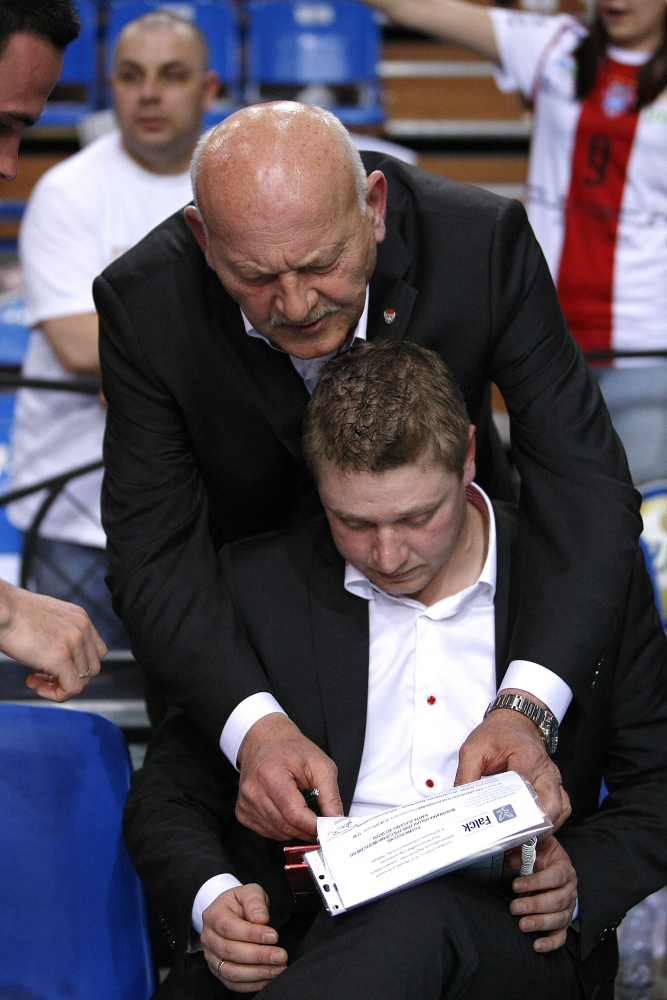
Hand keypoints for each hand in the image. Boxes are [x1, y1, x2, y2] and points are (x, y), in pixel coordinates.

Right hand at [0, 581, 105, 700]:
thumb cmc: (13, 614)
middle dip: (68, 677)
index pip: (96, 652)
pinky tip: (36, 686)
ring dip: (58, 685)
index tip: (54, 667)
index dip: (77, 665)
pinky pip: (72, 688)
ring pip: (83, 680)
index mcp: (80, 618)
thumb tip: (58, 663)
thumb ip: (60, 637)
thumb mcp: (47, 621)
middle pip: (92, 668)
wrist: (0, 608)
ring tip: (35, 679)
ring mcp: (74, 642)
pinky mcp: (61, 657)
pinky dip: (56, 694)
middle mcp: (83, 628)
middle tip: (42, 676)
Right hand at [201, 883, 286, 991]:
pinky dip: (252, 984)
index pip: (229, 928)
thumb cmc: (240, 902)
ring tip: (278, 969)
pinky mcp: (218, 971)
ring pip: (231, 971)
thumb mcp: (249, 892)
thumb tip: (261, 920)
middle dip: (258, 956)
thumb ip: (254, 901)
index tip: (274, 936)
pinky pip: (233, 984)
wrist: (230, 912)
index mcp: (213, 915)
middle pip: (230, 952)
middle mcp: (208, 938)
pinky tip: (269, 978)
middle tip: (280, 956)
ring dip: (257, 973)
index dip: (252, 934)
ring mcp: (211, 957)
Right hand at [236, 713, 343, 839]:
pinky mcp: (242, 810)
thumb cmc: (291, 750)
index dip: (314, 826)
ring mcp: (245, 802)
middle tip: (321, 825)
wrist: (266, 740)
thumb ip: (331, 796)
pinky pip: (267, 832)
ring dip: (295, 830)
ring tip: (304, 813)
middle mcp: (253, 790)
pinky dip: (282, 828)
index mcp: (270, 775)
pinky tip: (288, 812)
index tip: (327, 829)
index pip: (294, 814)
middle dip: (307, 830)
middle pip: (286, 826)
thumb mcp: (320, 765)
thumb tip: (337, 823)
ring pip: (277, 833)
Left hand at [454, 691, 570, 829]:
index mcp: (526, 757)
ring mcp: (554, 777)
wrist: (514, 721)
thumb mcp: (473, 749)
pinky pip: (562, 807)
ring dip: (546, 826)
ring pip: (561, 809)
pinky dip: (551, 821)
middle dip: (536, 826)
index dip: (514, 814)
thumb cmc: (495, 734)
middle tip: (516, 838)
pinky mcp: (555, 784)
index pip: (525, 791)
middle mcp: (546, 769)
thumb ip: (466, 776)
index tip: (501, 829)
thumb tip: (461, 803)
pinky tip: (534, 829)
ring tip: (524, 837)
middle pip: (552, 805)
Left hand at [506, 836, 577, 951]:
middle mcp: (570, 888)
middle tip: (515, 907)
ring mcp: (568, 906)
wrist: (544, 863)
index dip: (537, 882)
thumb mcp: (532, 842)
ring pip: (559, 918)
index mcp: (564, 866)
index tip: (516, 885)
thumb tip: (513, 832)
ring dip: (540, 923)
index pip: (556, 876)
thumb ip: (526, 838)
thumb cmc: (536, 853)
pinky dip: (550, 942)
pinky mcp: (562, 921)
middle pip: (558, 900)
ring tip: (522, 924)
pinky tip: (537, 945)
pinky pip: (561, 935)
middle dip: (535, 905)